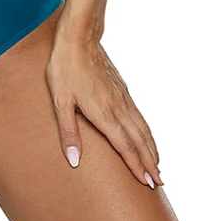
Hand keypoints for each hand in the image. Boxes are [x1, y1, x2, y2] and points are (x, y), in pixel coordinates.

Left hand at [45, 25, 162, 188]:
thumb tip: (74, 160)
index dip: (136, 166)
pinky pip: (138, 115)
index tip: (147, 183)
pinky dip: (146, 130)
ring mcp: (122, 97)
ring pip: (142, 127)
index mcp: (103, 114)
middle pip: (139, 140)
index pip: (124, 146)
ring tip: (158, 164)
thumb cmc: (65, 68)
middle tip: (160, 182)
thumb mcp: (60, 101)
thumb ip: (68, 132)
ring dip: (151, 148)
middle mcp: (117, 108)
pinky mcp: (121, 88)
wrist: (79, 37)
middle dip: (150, 163)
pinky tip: (146, 135)